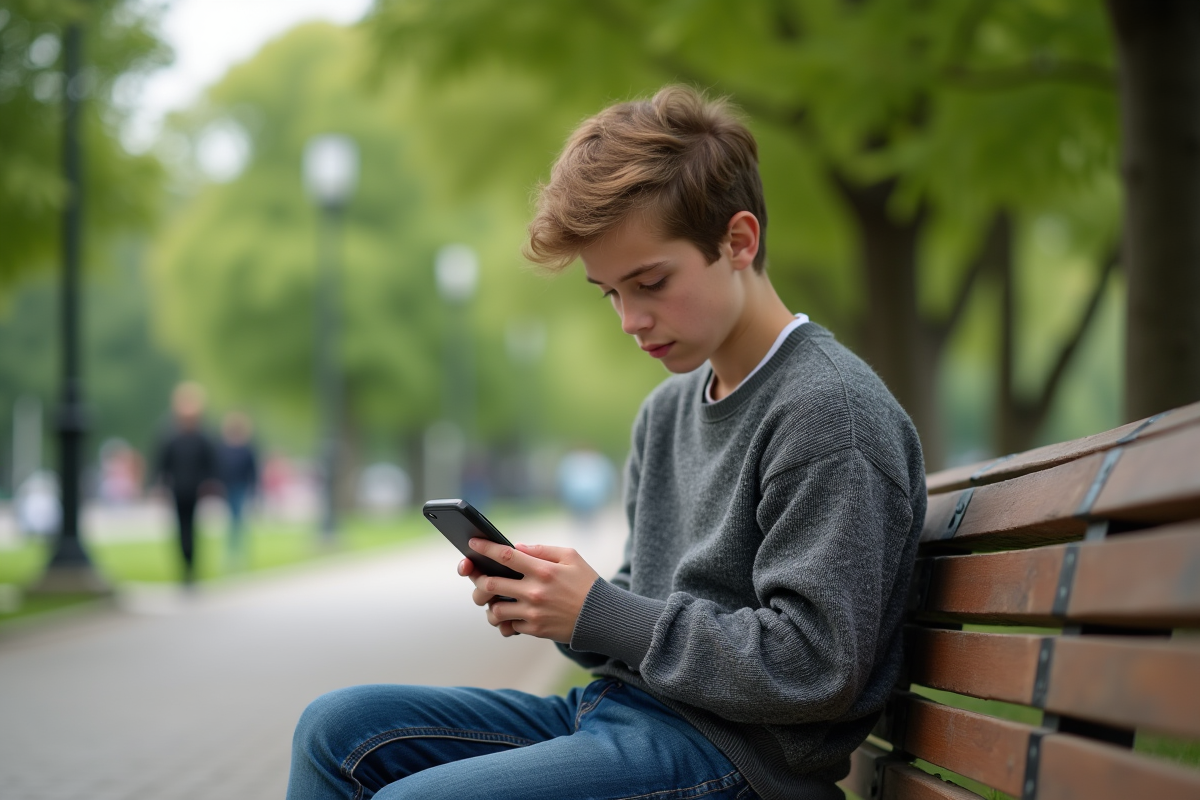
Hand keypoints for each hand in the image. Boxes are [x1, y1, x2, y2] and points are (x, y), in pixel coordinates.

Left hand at [457, 539, 599, 642]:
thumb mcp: (571, 557)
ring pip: (494, 609)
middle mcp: (534, 591)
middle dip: (478, 580)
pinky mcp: (535, 630)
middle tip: (478, 577)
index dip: (485, 548)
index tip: (472, 544)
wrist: (602, 617)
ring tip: (492, 600)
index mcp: (542, 570)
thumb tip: (518, 547)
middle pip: (490, 584)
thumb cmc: (586, 584)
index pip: (505, 556)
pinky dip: (505, 620)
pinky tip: (509, 614)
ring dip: (488, 604)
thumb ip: (543, 550)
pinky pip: (508, 626)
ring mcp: (533, 613)